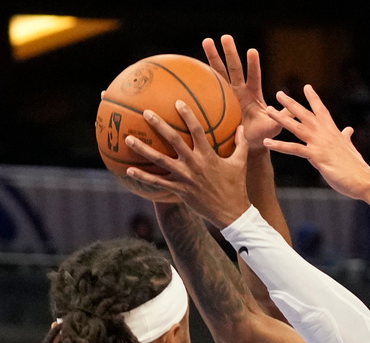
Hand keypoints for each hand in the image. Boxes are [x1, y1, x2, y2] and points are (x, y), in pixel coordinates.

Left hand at [125, 102, 250, 227]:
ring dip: (143, 149)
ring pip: (160, 160)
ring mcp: (185, 177)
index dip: (187, 115)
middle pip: (173, 140)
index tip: (178, 103)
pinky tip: (129, 170)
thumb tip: (242, 127)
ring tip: (128, 139)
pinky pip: (158, 182)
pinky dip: (143, 176)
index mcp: (208, 155)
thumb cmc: (235, 186)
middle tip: (146, 112)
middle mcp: (194, 163)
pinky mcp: (179, 190)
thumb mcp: (240, 163)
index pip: (197, 130)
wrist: (230, 212)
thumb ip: (241, 144)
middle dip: (159, 125)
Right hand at [202, 35, 281, 147]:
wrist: (246, 144)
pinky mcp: (217, 102)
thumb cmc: (262, 134)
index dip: (253, 65)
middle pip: (234, 68)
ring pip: (219, 73)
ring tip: (207, 40)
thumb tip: (294, 109)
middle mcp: (239, 90)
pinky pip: (208, 90)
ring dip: (213, 58)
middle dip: (230, 53)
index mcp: (253, 94)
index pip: (254, 76)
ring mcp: (227, 94)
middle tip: (226, 37)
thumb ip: (282, 117)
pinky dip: (201, 80)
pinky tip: (192, 68)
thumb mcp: (274, 126)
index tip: (252, 51)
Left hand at [264, 85, 369, 199]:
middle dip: (291, 103)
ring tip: (268, 110)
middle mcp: (325, 133)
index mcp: (333, 131)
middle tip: (279, 93)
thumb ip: (346, 137)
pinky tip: (266, 143)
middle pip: (305, 114)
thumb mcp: (349, 148)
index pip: (322, 110)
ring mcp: (320, 143)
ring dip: (281, 118)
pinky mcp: (316, 156)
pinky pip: (294, 149)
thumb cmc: (356, 167)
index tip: (306, 87)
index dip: (314, 98)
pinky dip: (279, 145)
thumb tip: (349, 129)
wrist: (363, 179)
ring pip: (296, 127)